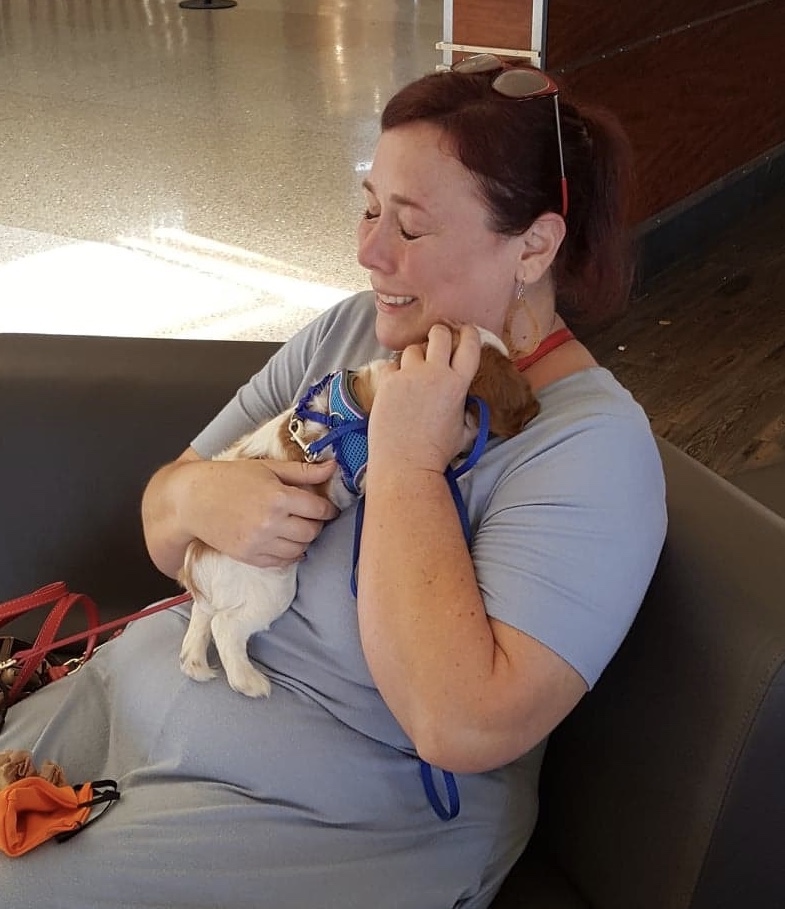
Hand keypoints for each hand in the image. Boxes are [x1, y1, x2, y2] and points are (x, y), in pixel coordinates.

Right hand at [179, 458, 338, 567]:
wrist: (193, 499)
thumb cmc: (230, 478)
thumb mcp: (268, 468)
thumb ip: (303, 471)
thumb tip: (333, 467)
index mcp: (278, 498)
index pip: (319, 510)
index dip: (328, 508)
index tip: (327, 507)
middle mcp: (271, 523)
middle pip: (312, 531)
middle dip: (316, 524)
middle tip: (310, 516)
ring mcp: (259, 543)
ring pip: (300, 549)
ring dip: (304, 539)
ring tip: (296, 527)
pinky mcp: (249, 557)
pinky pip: (282, 562)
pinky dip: (289, 553)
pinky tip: (284, 541)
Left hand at [367, 323, 480, 472]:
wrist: (406, 465)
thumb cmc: (436, 453)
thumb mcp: (464, 430)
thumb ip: (467, 409)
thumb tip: (468, 402)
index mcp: (458, 384)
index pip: (470, 344)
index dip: (468, 334)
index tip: (464, 332)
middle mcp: (435, 374)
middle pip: (439, 334)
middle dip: (438, 335)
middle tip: (435, 344)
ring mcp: (409, 376)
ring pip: (413, 348)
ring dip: (415, 356)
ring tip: (413, 374)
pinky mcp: (388, 382)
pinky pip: (392, 365)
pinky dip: (395, 372)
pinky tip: (396, 388)